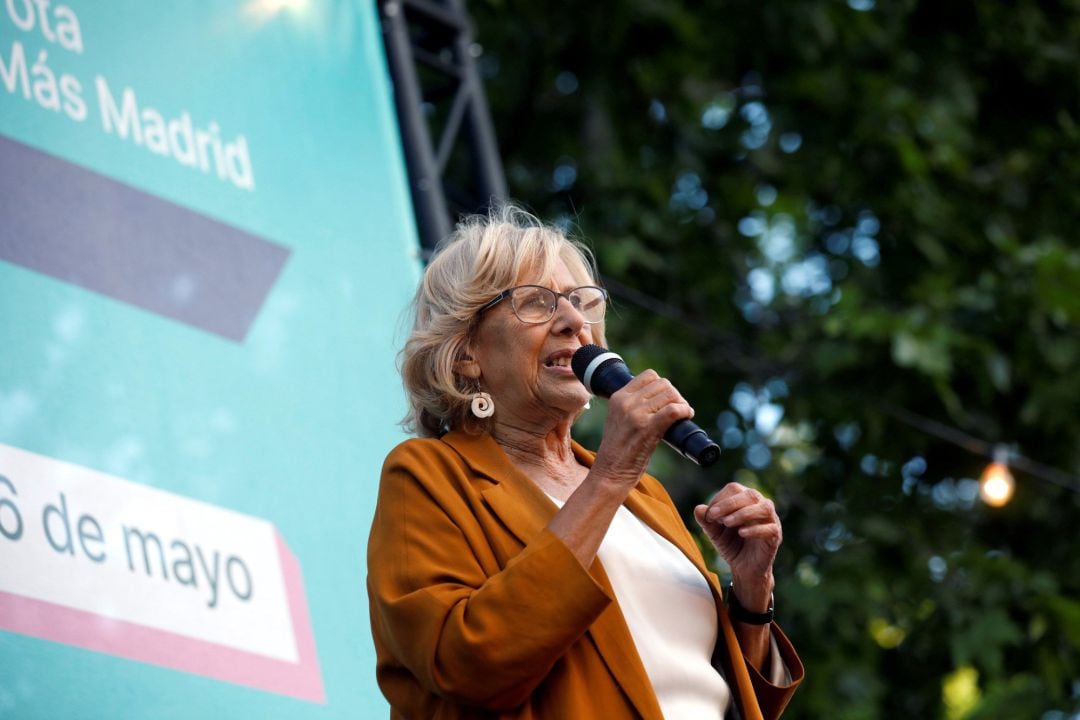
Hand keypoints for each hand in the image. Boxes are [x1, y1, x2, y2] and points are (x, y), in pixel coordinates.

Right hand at [590, 370, 693, 488]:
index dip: (663, 386)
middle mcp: (626, 402)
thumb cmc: (617, 452)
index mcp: (617, 397)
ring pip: (670, 395)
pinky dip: (684, 411)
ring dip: (682, 404)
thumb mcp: (618, 420)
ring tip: (683, 415)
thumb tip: (660, 400)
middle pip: (663, 384)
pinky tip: (686, 417)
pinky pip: (673, 410)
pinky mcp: (647, 428)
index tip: (667, 399)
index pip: (648, 376)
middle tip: (678, 410)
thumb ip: (632, 407)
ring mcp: (636, 414)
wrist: (609, 473)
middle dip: (675, 395)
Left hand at [693, 483, 780, 610]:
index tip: (708, 515)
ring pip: (764, 508)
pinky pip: (770, 529)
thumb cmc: (731, 544)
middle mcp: (761, 506)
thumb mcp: (714, 533)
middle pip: (750, 495)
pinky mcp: (775, 536)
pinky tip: (741, 533)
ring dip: (743, 513)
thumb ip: (706, 521)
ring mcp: (771, 520)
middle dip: (729, 504)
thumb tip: (698, 509)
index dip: (719, 499)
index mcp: (746, 500)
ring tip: (726, 522)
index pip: (734, 489)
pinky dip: (755, 530)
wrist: (744, 568)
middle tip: (713, 516)